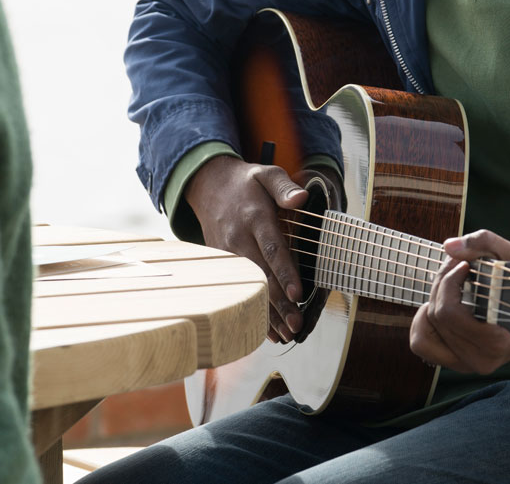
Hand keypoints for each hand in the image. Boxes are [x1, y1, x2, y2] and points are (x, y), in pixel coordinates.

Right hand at [185, 155, 308, 341]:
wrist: (208, 185)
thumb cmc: (246, 182)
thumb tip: (301, 198)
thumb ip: (284, 187)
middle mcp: (238, 237)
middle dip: (279, 303)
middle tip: (296, 325)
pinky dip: (252, 310)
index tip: (298, 294)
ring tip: (287, 335)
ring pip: (249, 288)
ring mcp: (227, 253)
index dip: (285, 272)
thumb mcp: (266, 174)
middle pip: (261, 275)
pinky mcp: (222, 262)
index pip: (272, 248)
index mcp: (254, 216)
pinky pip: (239, 289)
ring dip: (267, 314)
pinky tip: (267, 330)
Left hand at [410, 229, 509, 373]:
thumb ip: (484, 242)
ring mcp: (467, 364)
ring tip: (453, 285)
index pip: (451, 313)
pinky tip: (443, 306)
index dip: (451, 281)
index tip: (465, 265)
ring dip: (435, 297)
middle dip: (443, 282)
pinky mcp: (455, 362)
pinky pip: (420, 341)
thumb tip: (449, 247)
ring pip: (428, 324)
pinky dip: (424, 319)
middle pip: (438, 314)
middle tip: (458, 266)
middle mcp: (482, 359)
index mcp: (498, 342)